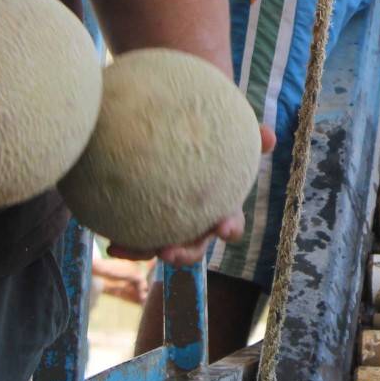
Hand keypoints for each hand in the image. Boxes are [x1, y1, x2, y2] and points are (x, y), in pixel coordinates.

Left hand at [108, 124, 273, 264]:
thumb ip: (246, 133)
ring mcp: (169, 222)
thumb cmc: (206, 130)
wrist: (172, 126)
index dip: (228, 229)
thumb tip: (270, 137)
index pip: (230, 223)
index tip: (222, 229)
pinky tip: (109, 240)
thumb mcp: (225, 127)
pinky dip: (124, 241)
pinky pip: (134, 235)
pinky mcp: (144, 219)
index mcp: (219, 205)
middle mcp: (195, 220)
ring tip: (123, 248)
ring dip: (144, 252)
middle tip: (167, 253)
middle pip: (193, 247)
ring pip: (159, 246)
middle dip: (182, 254)